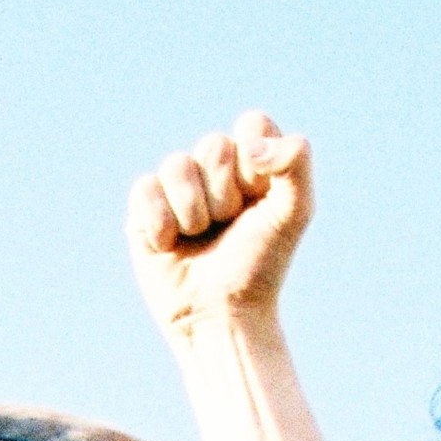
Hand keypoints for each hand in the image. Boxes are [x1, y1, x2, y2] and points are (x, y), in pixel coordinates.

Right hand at [127, 110, 313, 341]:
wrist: (220, 316)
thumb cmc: (259, 266)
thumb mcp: (294, 212)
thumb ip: (295, 161)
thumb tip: (250, 146)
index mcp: (254, 162)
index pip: (251, 125)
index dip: (254, 162)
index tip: (258, 200)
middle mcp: (215, 170)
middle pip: (213, 146)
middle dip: (223, 195)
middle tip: (228, 227)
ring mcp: (178, 189)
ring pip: (176, 164)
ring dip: (192, 211)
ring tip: (199, 239)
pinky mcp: (145, 212)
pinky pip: (144, 188)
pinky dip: (159, 221)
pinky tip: (169, 246)